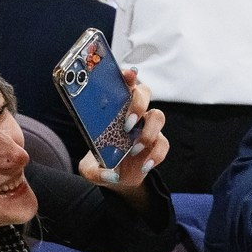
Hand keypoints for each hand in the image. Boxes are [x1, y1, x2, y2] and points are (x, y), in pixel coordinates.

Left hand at [79, 69, 167, 190]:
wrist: (116, 178)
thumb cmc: (102, 162)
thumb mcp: (89, 167)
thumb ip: (93, 170)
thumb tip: (109, 173)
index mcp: (116, 107)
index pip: (124, 83)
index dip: (128, 75)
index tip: (127, 74)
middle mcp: (135, 113)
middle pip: (144, 93)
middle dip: (139, 103)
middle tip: (127, 123)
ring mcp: (148, 128)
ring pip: (158, 116)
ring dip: (148, 131)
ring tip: (134, 149)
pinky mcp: (157, 145)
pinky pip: (162, 144)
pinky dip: (155, 155)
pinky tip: (143, 165)